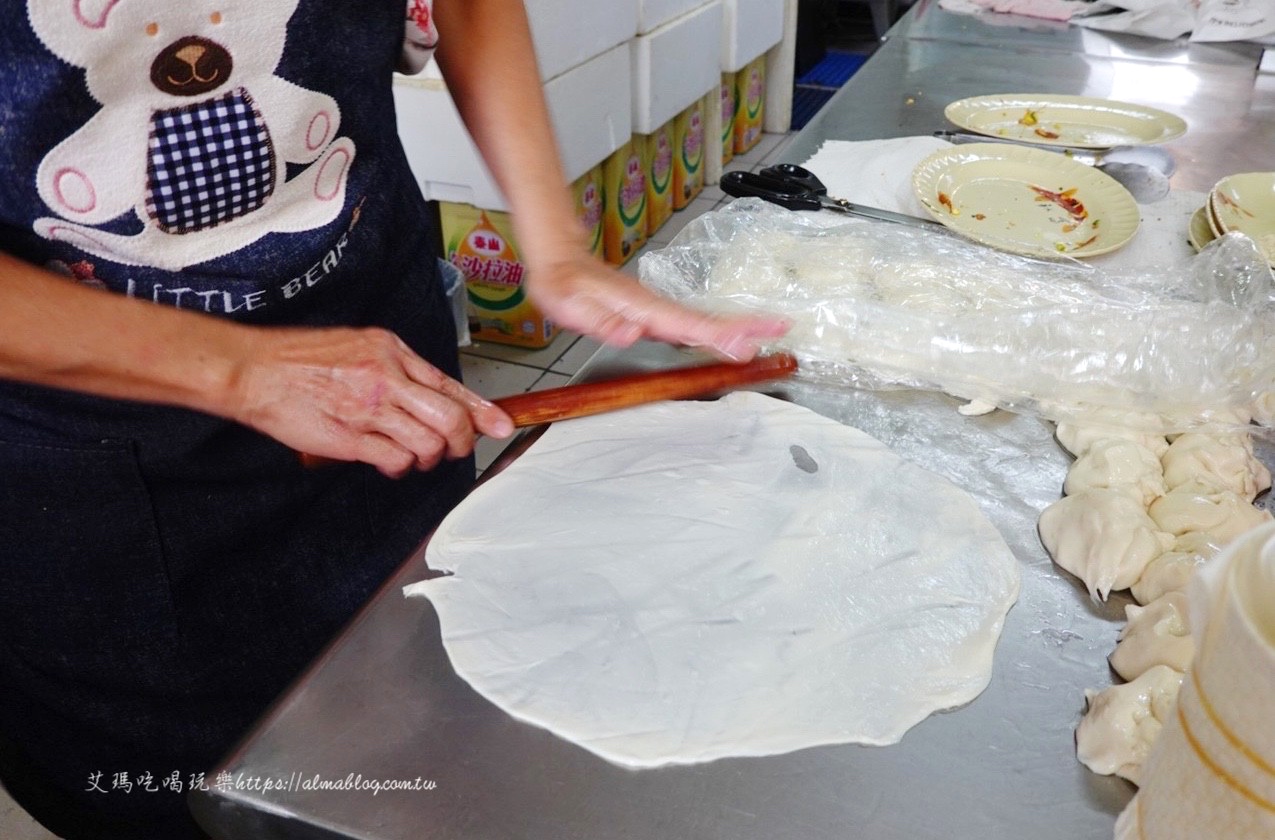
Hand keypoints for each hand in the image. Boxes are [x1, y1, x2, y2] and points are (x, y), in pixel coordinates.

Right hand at [228, 326, 513, 476]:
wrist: (254, 370)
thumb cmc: (301, 360)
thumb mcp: (359, 346)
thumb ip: (397, 368)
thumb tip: (431, 395)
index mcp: (392, 351)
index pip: (451, 385)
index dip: (482, 411)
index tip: (500, 426)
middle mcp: (388, 377)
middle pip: (451, 419)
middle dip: (461, 442)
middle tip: (452, 451)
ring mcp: (371, 408)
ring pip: (429, 444)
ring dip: (427, 459)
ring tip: (410, 455)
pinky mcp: (351, 437)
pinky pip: (397, 460)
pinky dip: (399, 467)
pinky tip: (387, 461)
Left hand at [525, 251, 789, 360]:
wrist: (561, 261)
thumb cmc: (563, 283)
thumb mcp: (569, 304)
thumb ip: (599, 320)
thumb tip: (629, 334)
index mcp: (641, 308)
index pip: (688, 325)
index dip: (719, 336)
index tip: (747, 343)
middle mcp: (655, 307)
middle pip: (707, 319)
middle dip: (746, 324)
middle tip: (780, 329)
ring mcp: (657, 309)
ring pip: (704, 320)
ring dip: (738, 325)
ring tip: (770, 332)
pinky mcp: (654, 312)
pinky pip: (692, 322)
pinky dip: (717, 328)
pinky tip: (730, 337)